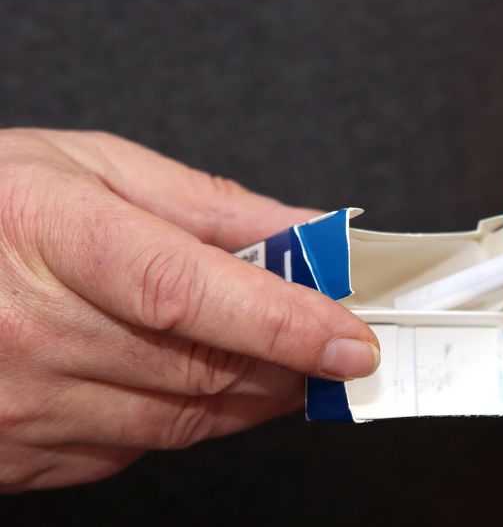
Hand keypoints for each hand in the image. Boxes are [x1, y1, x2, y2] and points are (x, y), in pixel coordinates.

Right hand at [0, 129, 379, 491]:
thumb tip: (306, 236)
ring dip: (251, 396)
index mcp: (54, 236)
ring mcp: (18, 404)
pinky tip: (195, 382)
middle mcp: (29, 331)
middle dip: (288, 365)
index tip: (350, 342)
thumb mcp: (95, 169)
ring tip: (287, 366)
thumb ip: (211, 208)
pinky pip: (134, 450)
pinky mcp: (17, 452)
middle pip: (198, 368)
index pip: (189, 293)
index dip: (283, 322)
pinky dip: (186, 419)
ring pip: (178, 420)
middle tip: (335, 348)